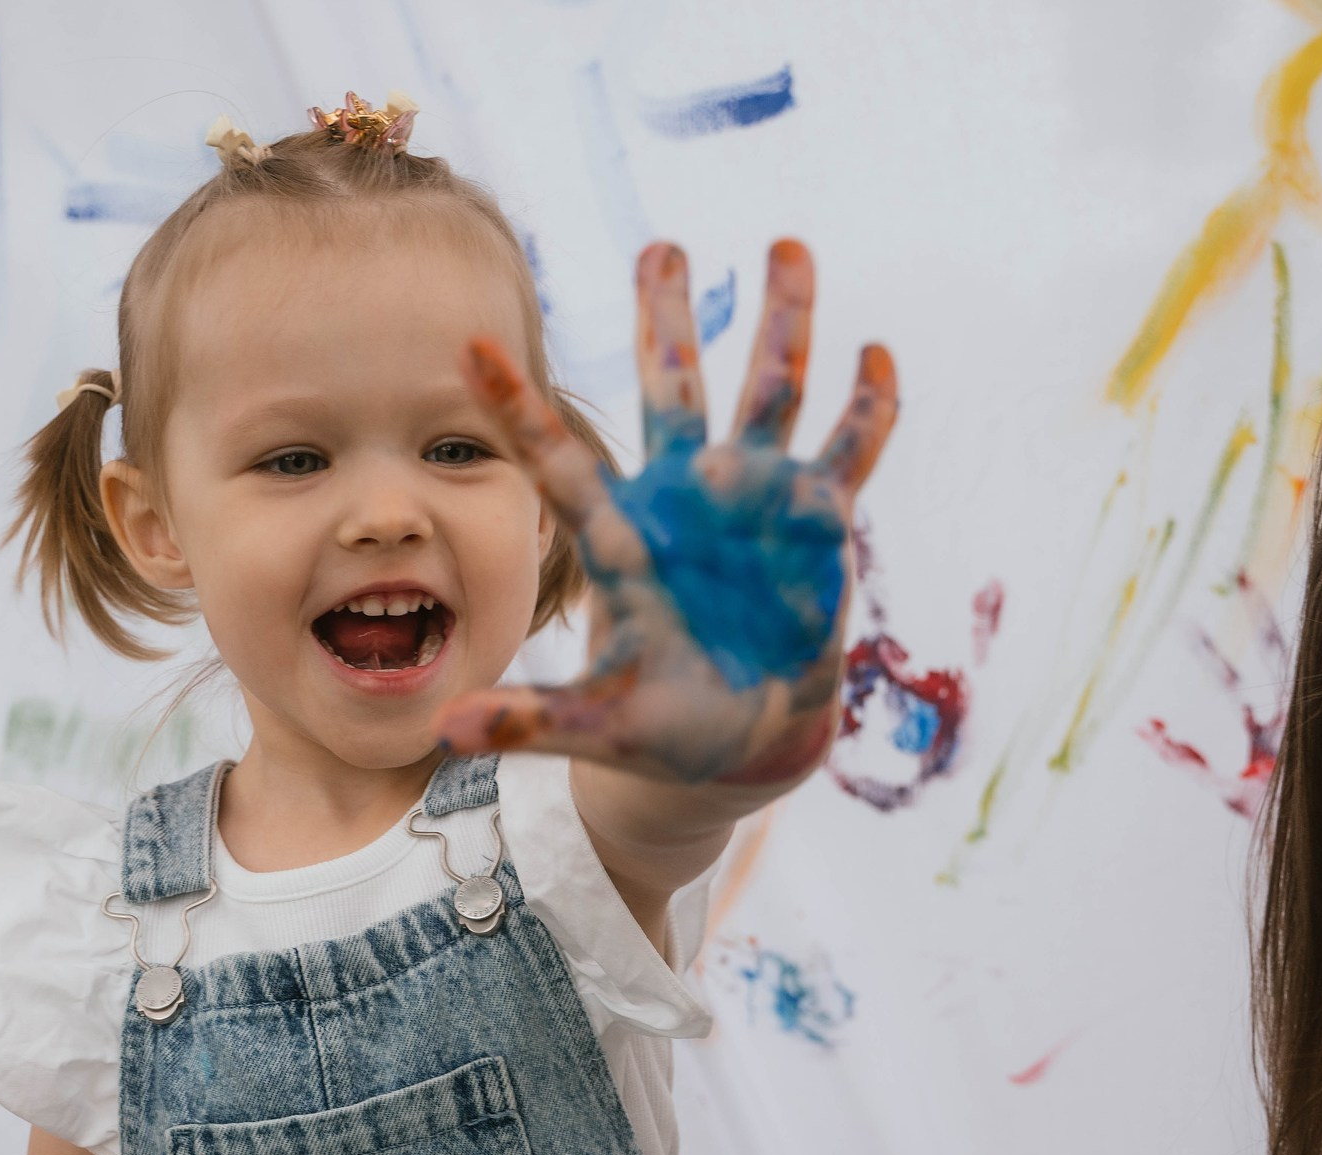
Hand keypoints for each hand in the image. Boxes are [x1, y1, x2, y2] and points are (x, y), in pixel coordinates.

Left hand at [438, 239, 897, 787]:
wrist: (737, 741)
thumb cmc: (658, 727)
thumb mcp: (592, 723)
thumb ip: (526, 719)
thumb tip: (445, 734)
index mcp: (621, 534)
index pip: (557, 459)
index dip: (515, 406)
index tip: (470, 346)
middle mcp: (684, 497)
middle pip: (670, 389)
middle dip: (666, 319)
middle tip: (660, 246)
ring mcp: (752, 499)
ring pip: (768, 391)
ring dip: (782, 322)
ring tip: (785, 245)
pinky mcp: (816, 520)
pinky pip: (847, 450)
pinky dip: (866, 407)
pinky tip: (877, 355)